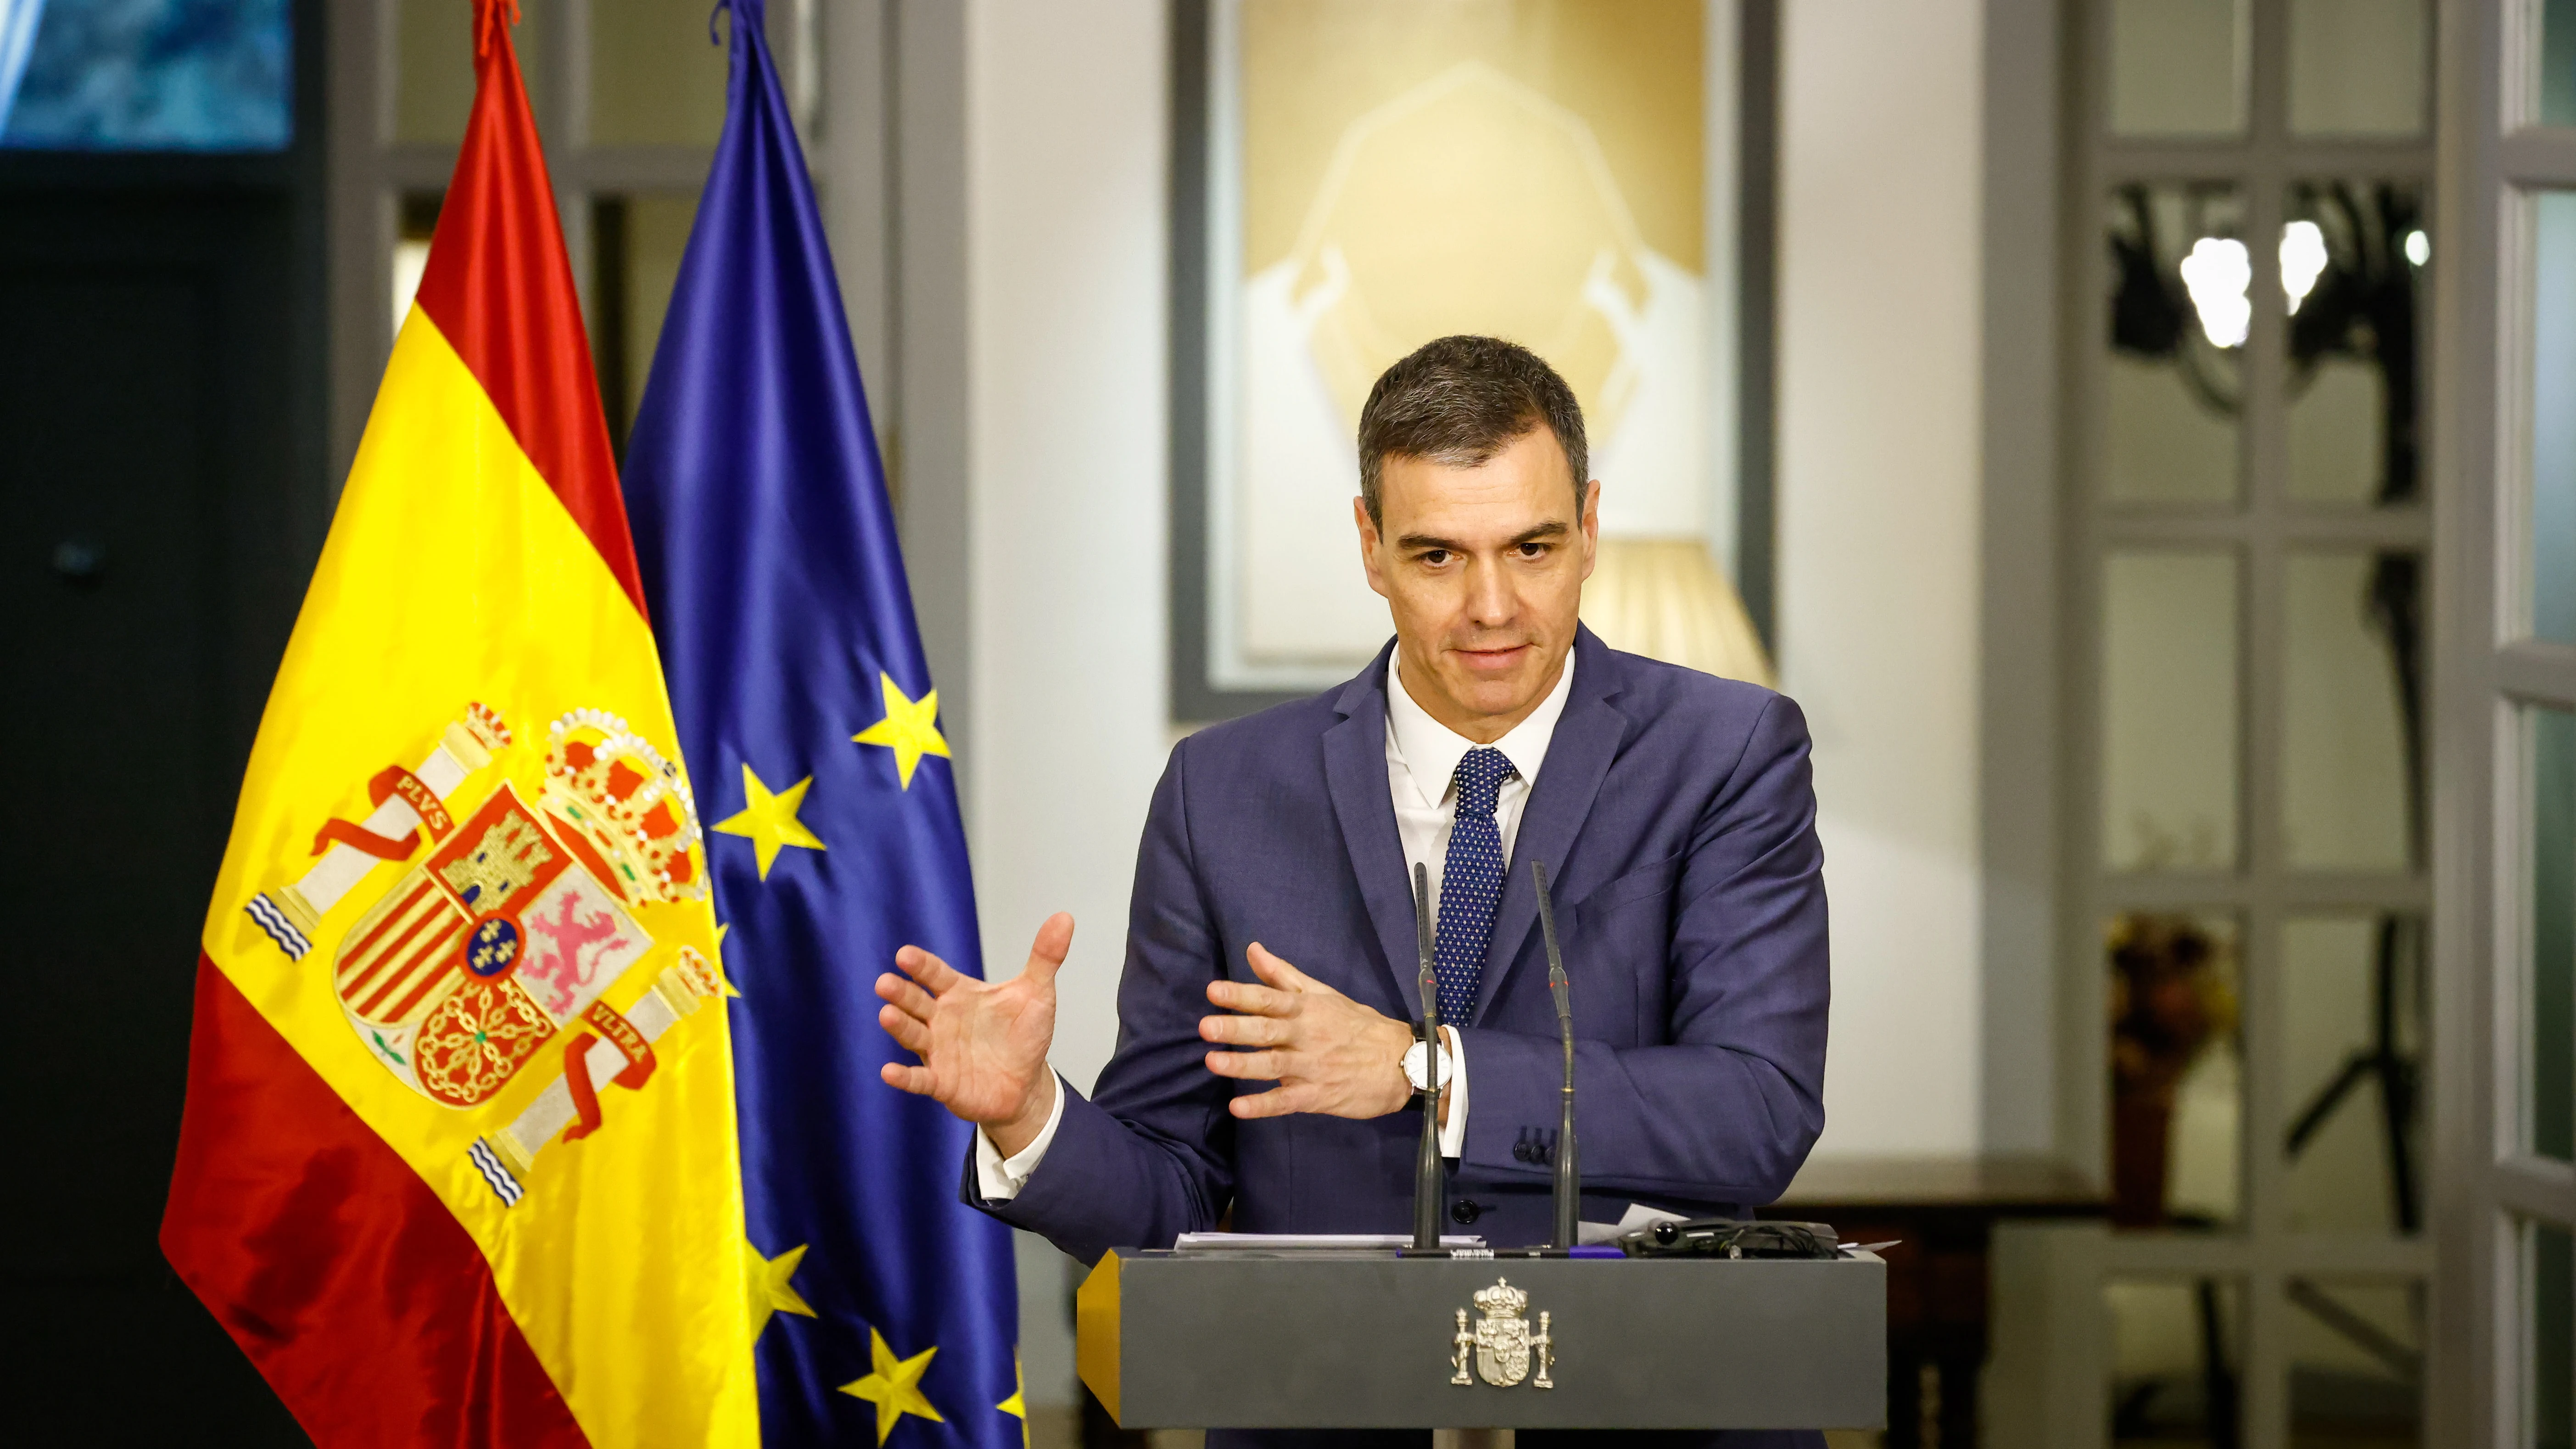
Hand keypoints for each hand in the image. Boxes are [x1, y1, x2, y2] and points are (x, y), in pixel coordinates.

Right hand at [876, 913, 1070, 1156]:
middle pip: (916, 1002)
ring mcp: (938, 1051)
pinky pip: (919, 1079)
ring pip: (913, 1036)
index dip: (920, 966)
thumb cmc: (1023, 1035)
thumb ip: (1045, 957)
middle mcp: (942, 1020)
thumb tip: (1064, 918)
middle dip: (900, 993)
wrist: (1026, 1084)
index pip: (935, 975)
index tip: (904, 955)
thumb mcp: (1037, 994)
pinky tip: (888, 1072)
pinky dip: (905, 1077)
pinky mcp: (941, 1082)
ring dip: (899, 1026)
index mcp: (959, 994)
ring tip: (886, 1015)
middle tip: (884, 983)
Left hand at [1199, 942, 1417, 1119]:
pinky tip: (1239, 1107)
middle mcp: (1307, 1036)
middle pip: (1268, 1031)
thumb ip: (1284, 975)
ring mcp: (1312, 1068)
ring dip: (1242, 1065)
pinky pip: (1286, 1101)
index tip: (1213, 990)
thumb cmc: (1357, 1024)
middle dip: (1236, 1028)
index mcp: (1307, 1009)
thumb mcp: (1323, 994)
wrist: (1401, 1062)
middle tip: (1206, 1026)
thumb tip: (1252, 949)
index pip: (1270, 998)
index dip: (1241, 994)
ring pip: (1273, 1065)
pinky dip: (1262, 1105)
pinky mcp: (1317, 1096)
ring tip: (1212, 1062)